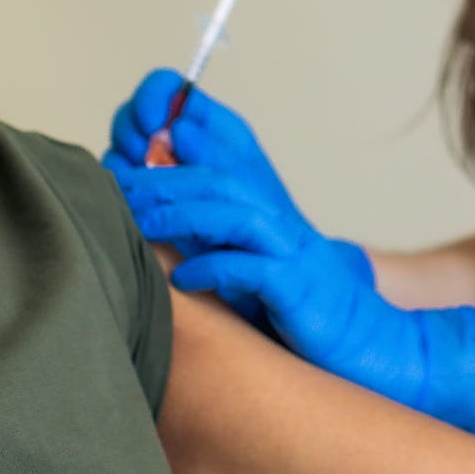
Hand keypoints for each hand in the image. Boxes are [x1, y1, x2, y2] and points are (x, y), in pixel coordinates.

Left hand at [104, 71, 474, 442]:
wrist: (360, 342)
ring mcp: (287, 248)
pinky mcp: (296, 287)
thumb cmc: (289, 301)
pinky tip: (182, 280)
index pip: (217, 139)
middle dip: (158, 178)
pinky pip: (251, 268)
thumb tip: (136, 200)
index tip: (127, 146)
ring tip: (138, 228)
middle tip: (114, 189)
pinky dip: (214, 268)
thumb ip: (200, 219)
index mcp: (259, 194)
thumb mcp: (242, 251)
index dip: (172, 130)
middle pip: (211, 176)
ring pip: (228, 212)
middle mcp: (274, 213)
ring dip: (177, 215)